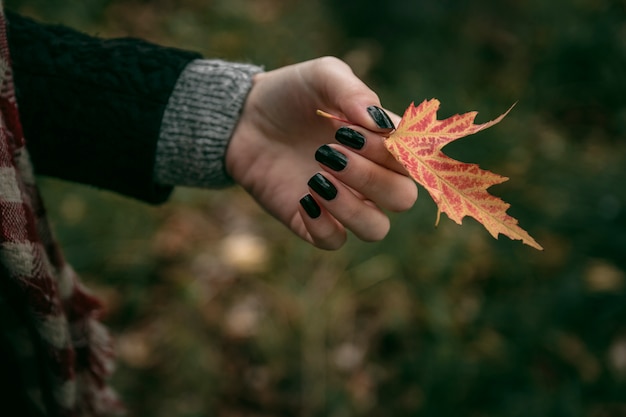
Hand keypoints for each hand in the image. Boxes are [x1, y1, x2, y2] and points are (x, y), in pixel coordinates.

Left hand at [226, 57, 416, 249]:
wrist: (242, 117)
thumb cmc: (290, 93)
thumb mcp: (322, 76)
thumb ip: (354, 92)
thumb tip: (381, 124)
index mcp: (382, 145)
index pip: (413, 162)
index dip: (391, 151)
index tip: (348, 128)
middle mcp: (369, 178)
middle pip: (402, 198)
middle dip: (370, 177)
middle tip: (328, 151)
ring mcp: (342, 203)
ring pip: (376, 229)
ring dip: (352, 207)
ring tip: (317, 176)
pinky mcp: (310, 221)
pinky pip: (333, 242)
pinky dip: (323, 225)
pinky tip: (303, 197)